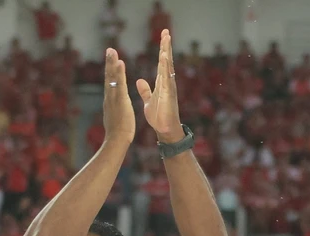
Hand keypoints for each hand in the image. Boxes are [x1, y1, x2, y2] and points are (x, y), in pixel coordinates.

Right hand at [102, 48, 134, 144]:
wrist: (116, 140)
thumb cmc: (118, 132)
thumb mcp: (116, 118)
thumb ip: (115, 111)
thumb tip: (113, 110)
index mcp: (111, 101)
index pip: (110, 84)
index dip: (110, 72)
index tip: (111, 61)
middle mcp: (109, 97)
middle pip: (108, 77)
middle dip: (109, 63)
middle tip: (109, 49)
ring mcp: (113, 98)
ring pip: (112, 78)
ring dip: (112, 63)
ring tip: (112, 51)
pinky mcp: (119, 100)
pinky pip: (119, 83)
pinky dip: (119, 73)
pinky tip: (120, 62)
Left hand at [135, 29, 182, 143]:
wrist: (165, 130)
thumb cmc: (159, 116)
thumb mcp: (150, 100)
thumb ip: (145, 90)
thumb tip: (139, 80)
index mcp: (162, 83)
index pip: (162, 63)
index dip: (162, 50)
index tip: (162, 37)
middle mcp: (167, 82)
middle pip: (167, 61)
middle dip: (166, 46)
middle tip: (166, 31)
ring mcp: (169, 87)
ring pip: (168, 66)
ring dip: (167, 52)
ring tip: (166, 39)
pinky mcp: (169, 93)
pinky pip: (166, 77)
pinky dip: (165, 67)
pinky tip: (164, 57)